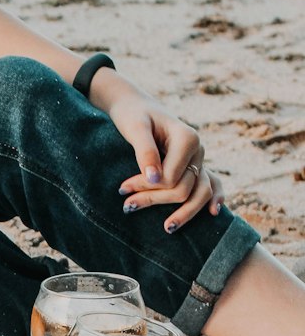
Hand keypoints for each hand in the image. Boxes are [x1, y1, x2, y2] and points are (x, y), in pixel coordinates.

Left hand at [89, 71, 224, 231]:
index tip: (122, 189)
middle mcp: (198, 150)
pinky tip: (213, 213)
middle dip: (155, 200)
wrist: (135, 106)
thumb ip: (145, 152)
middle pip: (183, 188)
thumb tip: (155, 180)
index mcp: (187, 138)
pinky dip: (213, 198)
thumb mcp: (135, 128)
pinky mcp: (194, 166)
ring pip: (199, 193)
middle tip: (126, 207)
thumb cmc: (132, 114)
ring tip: (167, 229)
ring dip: (184, 213)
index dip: (147, 187)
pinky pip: (211, 185)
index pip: (172, 177)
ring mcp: (199, 159)